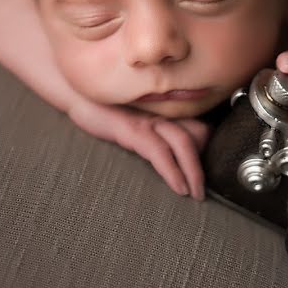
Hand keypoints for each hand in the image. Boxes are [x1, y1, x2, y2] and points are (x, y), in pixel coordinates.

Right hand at [67, 96, 209, 200]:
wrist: (77, 94)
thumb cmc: (108, 109)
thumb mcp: (138, 120)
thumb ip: (158, 130)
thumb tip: (183, 149)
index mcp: (167, 112)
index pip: (201, 128)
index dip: (208, 149)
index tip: (210, 172)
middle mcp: (162, 113)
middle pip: (199, 134)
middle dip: (204, 166)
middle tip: (204, 191)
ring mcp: (147, 119)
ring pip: (183, 142)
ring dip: (194, 172)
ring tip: (196, 193)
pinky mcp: (131, 129)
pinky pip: (159, 151)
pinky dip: (172, 171)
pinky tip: (179, 187)